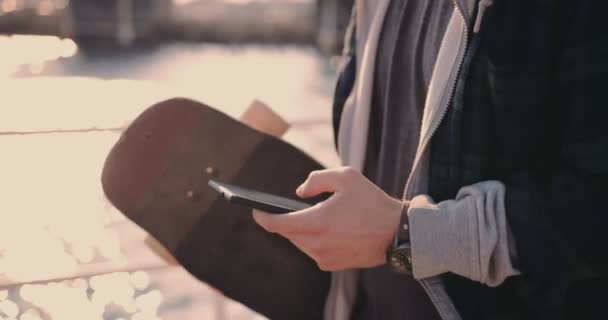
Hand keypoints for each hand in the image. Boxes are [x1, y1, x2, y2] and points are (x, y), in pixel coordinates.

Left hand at [252, 167, 402, 270]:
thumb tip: (299, 193)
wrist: (396, 233)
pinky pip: (313, 251)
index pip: (278, 224)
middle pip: (288, 233)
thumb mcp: (346, 177)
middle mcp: (317, 243)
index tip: (255, 210)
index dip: (263, 218)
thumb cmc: (372, 202)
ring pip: (300, 242)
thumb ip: (317, 180)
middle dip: (287, 220)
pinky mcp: (332, 265)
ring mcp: (324, 257)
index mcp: (317, 222)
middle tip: (291, 208)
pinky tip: (328, 229)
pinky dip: (314, 239)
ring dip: (301, 230)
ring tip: (316, 216)